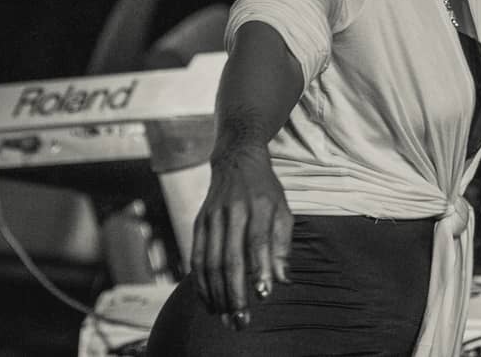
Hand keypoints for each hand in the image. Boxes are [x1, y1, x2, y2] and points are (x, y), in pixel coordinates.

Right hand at [190, 145, 292, 328]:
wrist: (236, 161)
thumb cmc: (266, 192)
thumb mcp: (283, 211)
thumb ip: (282, 245)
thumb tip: (281, 280)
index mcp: (260, 206)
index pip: (258, 241)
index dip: (259, 269)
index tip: (263, 296)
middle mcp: (233, 211)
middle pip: (231, 258)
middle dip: (235, 293)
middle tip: (241, 320)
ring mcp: (212, 217)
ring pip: (211, 262)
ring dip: (216, 294)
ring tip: (225, 317)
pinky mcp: (198, 223)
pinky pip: (197, 258)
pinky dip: (201, 283)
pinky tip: (209, 301)